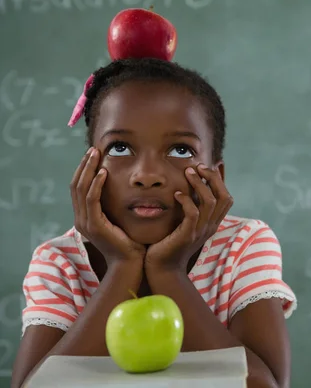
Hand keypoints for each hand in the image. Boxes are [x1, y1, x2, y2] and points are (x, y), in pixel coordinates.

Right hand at [71, 147, 145, 266]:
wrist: (130, 265)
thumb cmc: (131, 244)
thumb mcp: (121, 222)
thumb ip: (117, 208)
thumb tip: (125, 191)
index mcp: (86, 218)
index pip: (80, 188)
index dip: (85, 170)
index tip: (93, 154)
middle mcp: (81, 219)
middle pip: (76, 185)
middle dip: (84, 165)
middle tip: (93, 148)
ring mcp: (86, 223)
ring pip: (81, 189)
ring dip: (89, 169)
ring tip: (96, 154)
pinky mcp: (95, 226)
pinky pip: (92, 200)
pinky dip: (96, 184)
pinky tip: (103, 172)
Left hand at [145, 164, 233, 271]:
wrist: (162, 269)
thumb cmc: (169, 244)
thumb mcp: (184, 223)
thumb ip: (190, 207)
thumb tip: (190, 188)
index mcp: (212, 223)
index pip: (227, 197)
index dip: (219, 180)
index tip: (205, 167)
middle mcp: (210, 226)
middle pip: (224, 197)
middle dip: (213, 178)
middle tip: (197, 167)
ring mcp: (200, 231)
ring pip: (210, 202)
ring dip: (199, 184)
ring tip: (187, 173)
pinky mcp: (187, 235)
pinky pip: (193, 214)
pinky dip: (187, 201)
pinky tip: (177, 194)